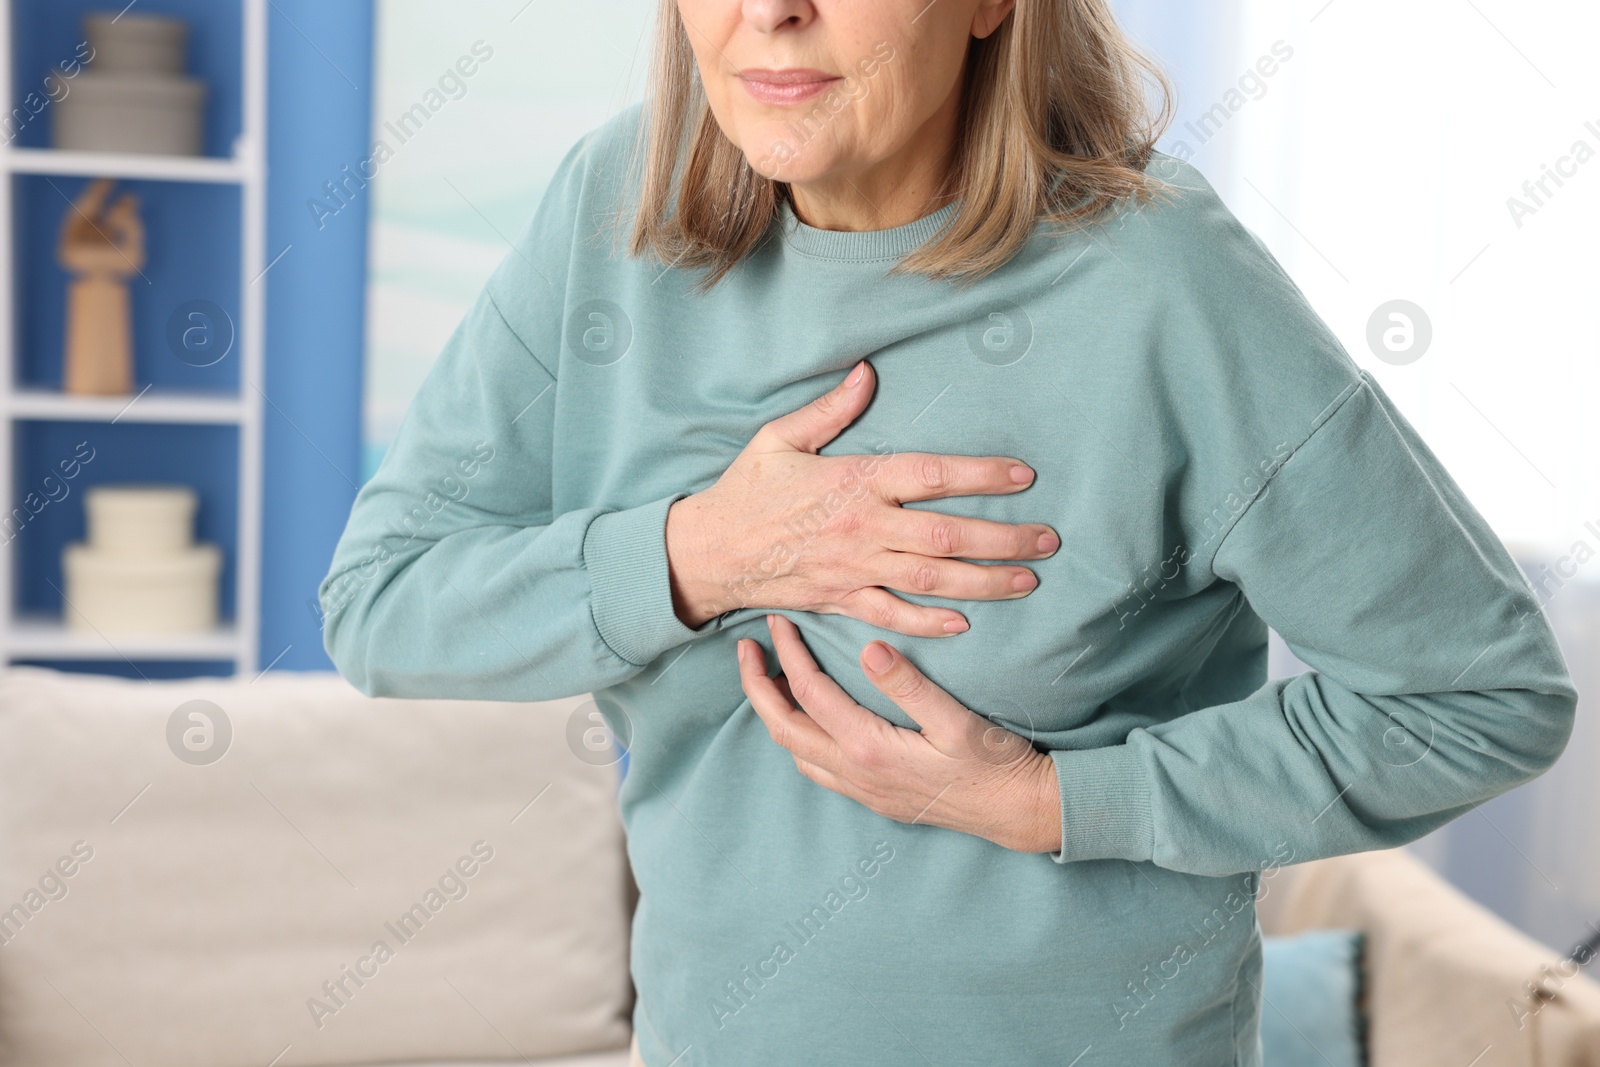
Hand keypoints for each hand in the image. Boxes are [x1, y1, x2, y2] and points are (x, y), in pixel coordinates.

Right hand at [665, 361, 1059, 637]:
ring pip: (931, 581)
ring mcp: (854, 569)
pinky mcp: (842, 601)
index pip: (931, 475)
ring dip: (985, 583)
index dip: (981, 475)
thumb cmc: (745, 491)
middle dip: (1004, 539)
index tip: (1022, 476)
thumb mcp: (780, 438)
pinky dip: (930, 623)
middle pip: (946, 536)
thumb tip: (868, 373)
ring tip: (1027, 580)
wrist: (707, 552)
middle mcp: (862, 528)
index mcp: (854, 481)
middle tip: (1048, 540)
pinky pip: (893, 616)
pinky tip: (965, 623)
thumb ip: (831, 408)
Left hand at [737, 614, 1061, 852]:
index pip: (809, 693)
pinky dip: (799, 738)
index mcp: (870, 748)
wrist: (1017, 813)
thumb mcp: (957, 720)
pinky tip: (810, 719)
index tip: (777, 622)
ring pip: (796, 752)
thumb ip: (909, 685)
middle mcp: (856, 774)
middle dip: (756, 687)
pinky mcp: (873, 798)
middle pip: (783, 728)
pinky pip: (817, 768)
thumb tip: (868, 648)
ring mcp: (862, 791)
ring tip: (772, 677)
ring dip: (776, 713)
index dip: (788, 654)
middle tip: (746, 650)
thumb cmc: (994, 763)